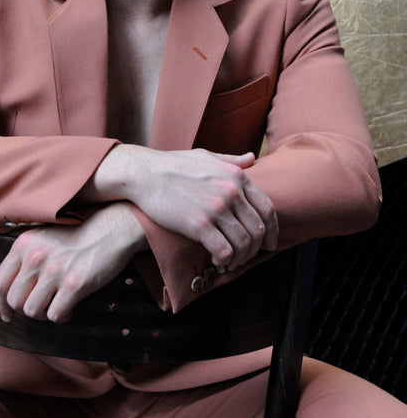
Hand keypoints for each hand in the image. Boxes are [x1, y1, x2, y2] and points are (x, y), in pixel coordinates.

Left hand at [0, 203, 146, 323]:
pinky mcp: (74, 284)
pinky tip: (70, 309)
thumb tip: (12, 290)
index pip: (0, 282)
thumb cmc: (79, 236)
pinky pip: (55, 315)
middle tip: (41, 308)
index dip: (1, 303)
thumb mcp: (44, 237)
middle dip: (26, 310)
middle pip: (15, 300)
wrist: (111, 230)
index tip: (7, 313)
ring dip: (43, 314)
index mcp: (24, 244)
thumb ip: (26, 257)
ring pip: (32, 311)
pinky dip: (61, 317)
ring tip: (55, 307)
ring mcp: (54, 271)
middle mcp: (36, 257)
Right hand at [89, 145, 277, 269]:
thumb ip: (232, 161)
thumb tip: (252, 158)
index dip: (272, 230)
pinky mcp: (199, 224)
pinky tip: (216, 258)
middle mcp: (231, 192)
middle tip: (247, 256)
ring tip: (231, 261)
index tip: (269, 243)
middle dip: (256, 248)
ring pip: (243, 243)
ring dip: (240, 257)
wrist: (144, 173)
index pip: (267, 208)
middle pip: (258, 229)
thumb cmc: (173, 164)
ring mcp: (216, 208)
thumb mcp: (207, 156)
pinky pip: (224, 251)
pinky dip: (224, 260)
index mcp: (236, 176)